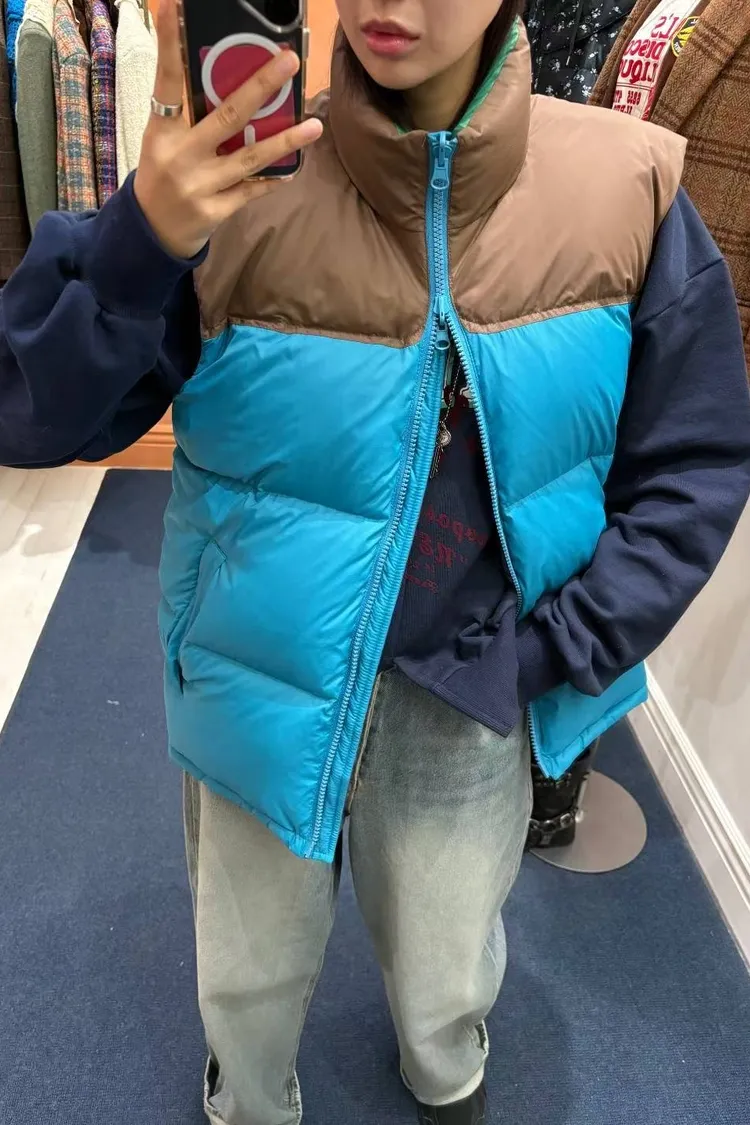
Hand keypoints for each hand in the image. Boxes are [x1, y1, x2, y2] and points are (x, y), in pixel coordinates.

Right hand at [134, 0, 322, 259]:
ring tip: (315, 126)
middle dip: (261, 87)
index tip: (174, 6)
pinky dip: (273, 178)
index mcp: (161, 130)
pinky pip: (252, 189)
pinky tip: (295, 168)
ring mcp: (200, 185)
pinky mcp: (216, 211)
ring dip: (286, 140)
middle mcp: (180, 156)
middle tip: (289, 62)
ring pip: (250, 157)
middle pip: (227, 116)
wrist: (153, 231)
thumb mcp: (163, 139)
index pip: (167, 80)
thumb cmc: (163, 172)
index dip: (169, 44)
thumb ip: (188, 113)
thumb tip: (227, 75)